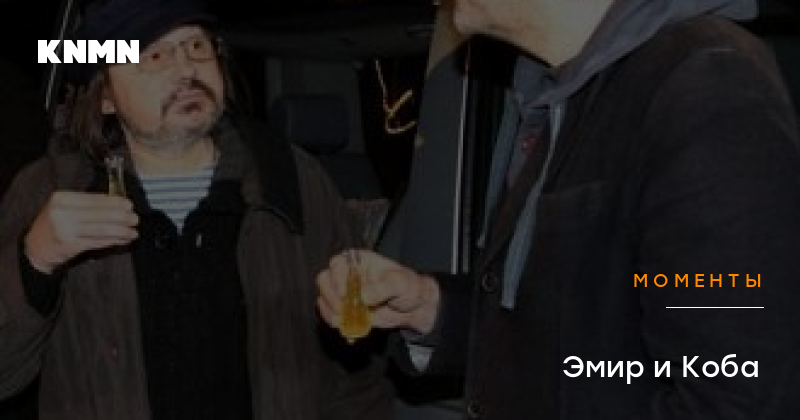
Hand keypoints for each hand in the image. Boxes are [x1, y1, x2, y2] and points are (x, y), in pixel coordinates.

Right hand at [23, 191, 138, 273]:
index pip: (95, 199)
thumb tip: (119, 204)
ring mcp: (65, 229)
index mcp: (62, 198)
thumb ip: (87, 204)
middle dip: (122, 217)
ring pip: (101, 229)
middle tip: (135, 219)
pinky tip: (123, 240)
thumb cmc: (55, 225)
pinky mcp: (70, 245)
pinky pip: (97, 241)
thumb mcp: (65, 208)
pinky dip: (113, 241)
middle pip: (100, 214)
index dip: (115, 202)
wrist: (35, 247)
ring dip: (121, 231)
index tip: (129, 205)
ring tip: (133, 232)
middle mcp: (62, 212)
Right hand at [316, 249, 439, 334]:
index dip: (337, 277)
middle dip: (331, 297)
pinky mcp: (345, 308)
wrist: (414, 307)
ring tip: (345, 319)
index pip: (338, 263)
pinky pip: (329, 313)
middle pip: (324, 280)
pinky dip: (334, 320)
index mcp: (359, 260)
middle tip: (343, 309)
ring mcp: (344, 292)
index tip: (344, 293)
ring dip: (330, 310)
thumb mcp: (400, 283)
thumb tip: (363, 297)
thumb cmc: (408, 287)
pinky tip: (345, 325)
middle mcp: (347, 274)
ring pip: (324, 298)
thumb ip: (382, 287)